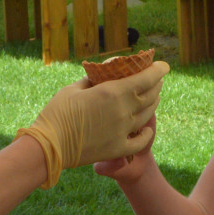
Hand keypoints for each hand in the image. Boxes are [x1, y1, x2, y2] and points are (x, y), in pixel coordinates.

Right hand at [15, 62, 168, 187]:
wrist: (49, 147)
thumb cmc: (57, 113)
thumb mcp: (74, 88)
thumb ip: (93, 80)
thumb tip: (102, 73)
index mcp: (113, 92)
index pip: (146, 78)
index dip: (158, 70)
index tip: (164, 66)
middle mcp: (123, 111)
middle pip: (150, 96)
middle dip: (157, 85)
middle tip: (157, 79)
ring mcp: (123, 131)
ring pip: (147, 115)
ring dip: (153, 104)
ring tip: (153, 97)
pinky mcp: (118, 148)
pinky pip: (140, 141)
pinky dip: (147, 133)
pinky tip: (147, 128)